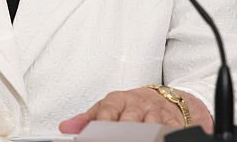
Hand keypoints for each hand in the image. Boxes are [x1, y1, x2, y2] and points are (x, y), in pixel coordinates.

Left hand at [58, 87, 213, 132]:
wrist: (161, 98)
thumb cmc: (130, 105)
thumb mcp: (108, 107)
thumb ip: (87, 118)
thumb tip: (65, 128)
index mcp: (118, 99)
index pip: (108, 110)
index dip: (102, 124)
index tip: (95, 135)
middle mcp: (137, 105)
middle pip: (129, 121)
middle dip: (121, 133)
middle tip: (114, 140)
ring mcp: (155, 113)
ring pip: (149, 126)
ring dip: (142, 136)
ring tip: (134, 140)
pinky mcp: (171, 122)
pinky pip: (168, 130)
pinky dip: (162, 135)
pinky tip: (155, 138)